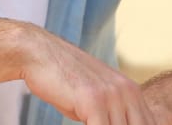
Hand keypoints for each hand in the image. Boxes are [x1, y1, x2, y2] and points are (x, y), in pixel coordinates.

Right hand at [16, 25, 154, 124]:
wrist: (38, 53)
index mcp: (132, 91)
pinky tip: (83, 123)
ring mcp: (112, 96)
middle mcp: (127, 92)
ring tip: (91, 123)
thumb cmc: (63, 80)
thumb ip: (112, 116)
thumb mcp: (96, 98)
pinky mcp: (94, 101)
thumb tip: (118, 124)